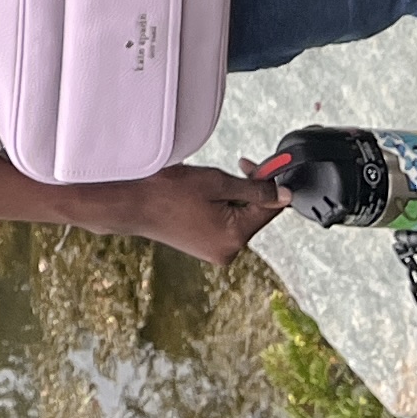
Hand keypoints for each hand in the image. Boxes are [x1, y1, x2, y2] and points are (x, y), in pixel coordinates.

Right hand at [105, 164, 290, 264]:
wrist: (132, 204)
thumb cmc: (168, 191)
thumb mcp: (216, 182)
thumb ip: (254, 189)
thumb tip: (284, 195)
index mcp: (234, 238)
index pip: (269, 209)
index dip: (267, 183)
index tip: (253, 164)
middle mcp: (228, 252)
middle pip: (253, 215)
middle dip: (246, 190)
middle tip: (228, 170)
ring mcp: (215, 252)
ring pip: (238, 218)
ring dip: (230, 198)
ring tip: (204, 185)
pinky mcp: (204, 248)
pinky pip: (223, 226)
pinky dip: (218, 209)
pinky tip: (199, 198)